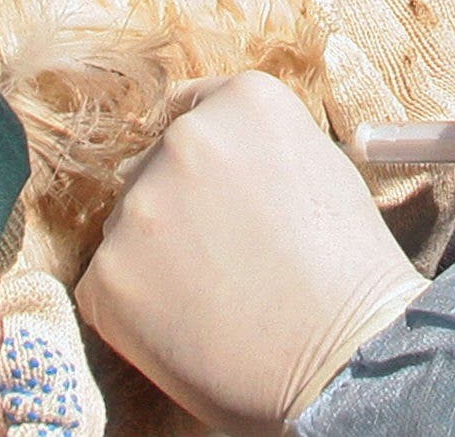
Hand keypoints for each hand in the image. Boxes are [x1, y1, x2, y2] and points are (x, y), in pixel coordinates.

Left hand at [74, 73, 425, 435]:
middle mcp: (183, 139)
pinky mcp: (106, 273)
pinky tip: (187, 326)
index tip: (216, 193)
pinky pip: (108, 283)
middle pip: (155, 166)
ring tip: (213, 298)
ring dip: (155, 256)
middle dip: (177, 207)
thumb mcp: (321, 168)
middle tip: (222, 257)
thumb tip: (210, 162)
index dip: (206, 162)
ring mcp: (138, 206)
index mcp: (245, 100)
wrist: (343, 354)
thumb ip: (256, 146)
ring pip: (130, 227)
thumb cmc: (349, 270)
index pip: (193, 109)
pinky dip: (136, 307)